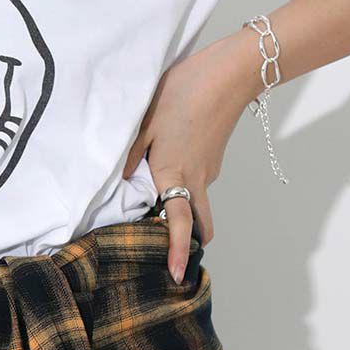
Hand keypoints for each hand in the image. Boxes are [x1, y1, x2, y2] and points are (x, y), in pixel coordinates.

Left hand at [121, 37, 255, 279]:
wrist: (229, 73)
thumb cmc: (184, 93)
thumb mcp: (146, 121)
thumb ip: (132, 153)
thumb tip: (120, 179)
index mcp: (175, 174)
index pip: (181, 224)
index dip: (179, 251)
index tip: (178, 276)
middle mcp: (197, 179)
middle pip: (199, 222)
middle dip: (189, 240)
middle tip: (169, 249)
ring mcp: (209, 169)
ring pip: (195, 198)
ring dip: (181, 204)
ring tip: (153, 195)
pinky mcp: (213, 156)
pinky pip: (198, 179)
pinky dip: (185, 181)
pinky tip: (168, 160)